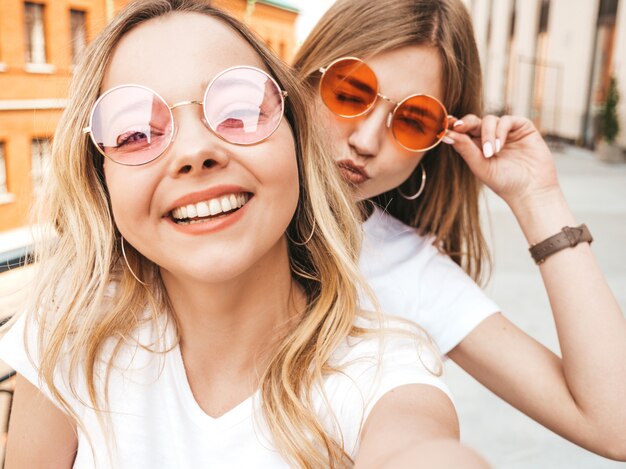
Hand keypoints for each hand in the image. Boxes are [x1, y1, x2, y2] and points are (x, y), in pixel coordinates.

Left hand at [445, 114, 560, 209]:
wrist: (531, 190)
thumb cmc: (504, 182)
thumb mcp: (480, 166)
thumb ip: (465, 149)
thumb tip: (446, 134)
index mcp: (477, 146)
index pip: (463, 131)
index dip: (454, 126)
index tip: (445, 125)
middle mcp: (491, 136)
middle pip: (474, 121)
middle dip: (465, 123)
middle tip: (458, 127)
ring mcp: (507, 131)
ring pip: (490, 120)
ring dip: (487, 134)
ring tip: (490, 153)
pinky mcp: (523, 127)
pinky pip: (507, 120)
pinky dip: (500, 131)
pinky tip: (499, 147)